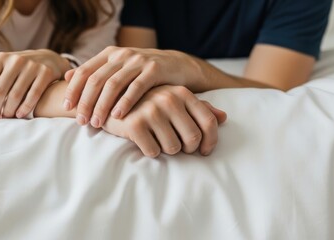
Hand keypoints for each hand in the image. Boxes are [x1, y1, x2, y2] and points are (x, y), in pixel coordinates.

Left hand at [0, 49, 69, 118]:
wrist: (50, 59)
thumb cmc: (20, 68)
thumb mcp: (2, 68)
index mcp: (1, 58)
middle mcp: (16, 60)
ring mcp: (32, 66)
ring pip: (15, 95)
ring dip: (9, 110)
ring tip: (6, 117)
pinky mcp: (46, 73)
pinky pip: (33, 95)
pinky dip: (25, 108)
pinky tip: (20, 115)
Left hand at [63, 46, 199, 127]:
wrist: (177, 66)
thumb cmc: (142, 73)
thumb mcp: (118, 69)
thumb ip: (95, 72)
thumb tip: (67, 77)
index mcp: (109, 53)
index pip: (84, 71)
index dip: (73, 90)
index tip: (66, 108)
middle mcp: (121, 54)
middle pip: (96, 79)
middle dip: (85, 102)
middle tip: (81, 121)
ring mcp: (138, 61)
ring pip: (113, 84)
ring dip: (102, 105)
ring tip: (97, 123)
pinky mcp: (154, 70)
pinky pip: (136, 88)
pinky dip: (124, 103)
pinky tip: (117, 116)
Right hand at [102, 85, 226, 156]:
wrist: (109, 102)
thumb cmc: (147, 104)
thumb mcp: (174, 101)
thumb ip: (200, 108)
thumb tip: (224, 117)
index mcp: (181, 92)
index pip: (209, 122)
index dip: (210, 141)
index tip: (203, 151)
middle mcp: (168, 98)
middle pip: (192, 139)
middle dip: (187, 150)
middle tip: (177, 148)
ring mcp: (151, 110)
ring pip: (173, 148)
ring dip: (166, 150)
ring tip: (156, 140)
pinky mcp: (135, 124)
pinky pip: (153, 152)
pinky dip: (150, 151)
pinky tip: (143, 141)